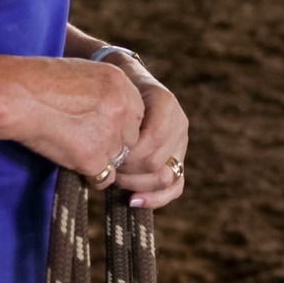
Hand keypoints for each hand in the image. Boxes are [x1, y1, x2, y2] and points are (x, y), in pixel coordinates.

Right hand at [0, 57, 144, 181]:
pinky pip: (103, 177)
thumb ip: (105, 92)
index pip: (137, 115)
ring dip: (98, 158)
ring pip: (117, 158)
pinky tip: (67, 157)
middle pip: (130, 138)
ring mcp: (109, 134)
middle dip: (112, 143)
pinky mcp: (92, 157)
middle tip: (83, 138)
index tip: (98, 125)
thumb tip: (112, 113)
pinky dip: (87, 173)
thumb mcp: (83, 73)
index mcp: (120, 83)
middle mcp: (121, 108)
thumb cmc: (38, 82)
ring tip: (69, 144)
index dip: (118, 124)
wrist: (16, 96)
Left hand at [105, 57, 189, 210]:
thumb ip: (113, 112)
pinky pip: (176, 186)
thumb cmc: (114, 88)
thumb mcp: (112, 90)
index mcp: (166, 103)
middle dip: (128, 170)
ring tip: (115, 179)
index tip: (107, 155)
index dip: (128, 154)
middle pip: (156, 162)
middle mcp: (179, 123)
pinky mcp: (178, 160)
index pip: (152, 139)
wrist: (129, 82)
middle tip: (106, 168)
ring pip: (167, 177)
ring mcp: (181, 143)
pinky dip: (156, 198)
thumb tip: (102, 145)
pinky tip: (133, 201)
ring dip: (136, 183)